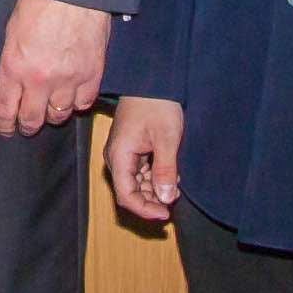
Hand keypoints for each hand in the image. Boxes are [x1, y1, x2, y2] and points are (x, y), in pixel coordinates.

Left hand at [0, 0, 112, 136]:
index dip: (5, 125)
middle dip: (28, 126)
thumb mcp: (11, 34)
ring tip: (52, 110)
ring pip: (59, 115)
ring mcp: (68, 79)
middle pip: (32, 120)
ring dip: (53, 115)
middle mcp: (40, 79)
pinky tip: (73, 98)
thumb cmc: (39, 4)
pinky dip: (78, 104)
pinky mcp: (92, 74)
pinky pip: (84, 103)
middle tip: (28, 125)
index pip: (6, 110)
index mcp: (14, 68)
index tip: (6, 129)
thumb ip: (12, 63)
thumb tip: (13, 86)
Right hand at [104, 97, 185, 224]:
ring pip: (136, 183)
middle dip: (152, 200)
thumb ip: (165, 170)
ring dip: (155, 189)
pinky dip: (155, 177)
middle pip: (130, 192)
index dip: (145, 210)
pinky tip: (171, 174)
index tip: (166, 214)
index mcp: (119, 156)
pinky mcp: (131, 149)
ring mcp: (123, 153)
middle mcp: (116, 157)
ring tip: (176, 185)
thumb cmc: (157, 104)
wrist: (153, 78)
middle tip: (175, 199)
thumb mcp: (166, 139)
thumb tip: (166, 199)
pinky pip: (140, 171)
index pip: (127, 196)